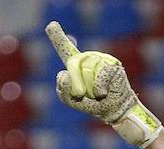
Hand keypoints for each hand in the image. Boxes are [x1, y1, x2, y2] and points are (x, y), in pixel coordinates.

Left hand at [46, 21, 163, 147]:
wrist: (113, 109)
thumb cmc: (92, 103)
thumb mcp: (71, 100)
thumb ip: (62, 89)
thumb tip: (63, 74)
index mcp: (76, 64)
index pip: (65, 49)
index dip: (57, 37)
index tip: (51, 25)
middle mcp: (88, 57)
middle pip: (72, 63)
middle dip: (74, 83)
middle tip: (80, 94)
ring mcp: (100, 59)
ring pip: (86, 71)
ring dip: (89, 89)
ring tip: (97, 93)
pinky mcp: (112, 64)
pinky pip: (99, 76)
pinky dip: (99, 89)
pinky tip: (102, 93)